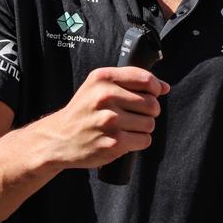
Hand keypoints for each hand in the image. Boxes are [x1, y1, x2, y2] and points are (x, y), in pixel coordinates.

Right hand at [40, 67, 169, 168]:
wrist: (58, 139)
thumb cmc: (84, 111)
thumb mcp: (98, 86)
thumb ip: (131, 81)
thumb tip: (164, 87)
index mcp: (103, 79)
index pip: (146, 79)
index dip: (155, 88)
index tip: (151, 94)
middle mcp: (105, 98)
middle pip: (152, 104)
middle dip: (148, 112)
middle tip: (132, 115)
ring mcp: (109, 121)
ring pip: (150, 123)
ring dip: (142, 128)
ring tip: (124, 128)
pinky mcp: (113, 143)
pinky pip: (145, 140)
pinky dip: (138, 141)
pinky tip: (123, 139)